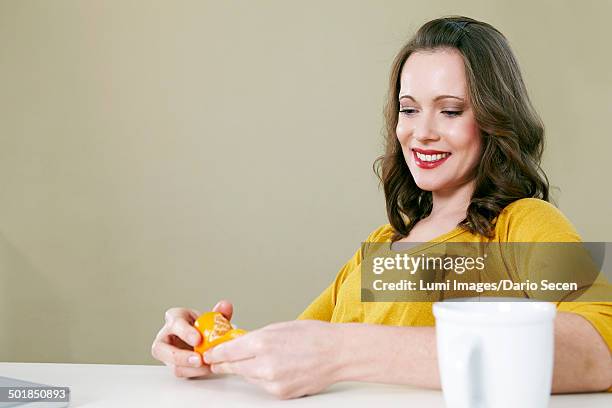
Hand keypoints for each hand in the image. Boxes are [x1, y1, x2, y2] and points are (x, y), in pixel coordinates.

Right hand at [151, 300, 233, 377]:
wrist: (203, 337)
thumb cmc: (203, 325)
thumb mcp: (210, 316)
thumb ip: (219, 312)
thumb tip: (225, 306)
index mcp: (174, 318)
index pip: (174, 324)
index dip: (185, 332)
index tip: (198, 339)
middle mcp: (165, 336)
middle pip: (160, 349)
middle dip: (180, 356)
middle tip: (198, 359)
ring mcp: (167, 353)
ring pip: (171, 365)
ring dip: (190, 368)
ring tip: (206, 366)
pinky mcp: (175, 366)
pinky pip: (182, 372)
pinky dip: (195, 373)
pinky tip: (207, 369)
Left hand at [203, 320, 342, 398]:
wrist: (338, 353)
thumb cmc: (313, 336)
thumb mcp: (279, 328)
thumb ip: (255, 337)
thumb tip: (237, 343)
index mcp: (262, 343)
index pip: (227, 352)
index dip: (215, 353)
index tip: (209, 353)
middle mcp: (264, 364)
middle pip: (233, 367)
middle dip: (226, 363)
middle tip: (219, 361)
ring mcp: (272, 382)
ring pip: (248, 377)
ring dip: (247, 369)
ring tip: (260, 359)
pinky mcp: (281, 393)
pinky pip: (263, 386)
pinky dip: (263, 378)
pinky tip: (276, 367)